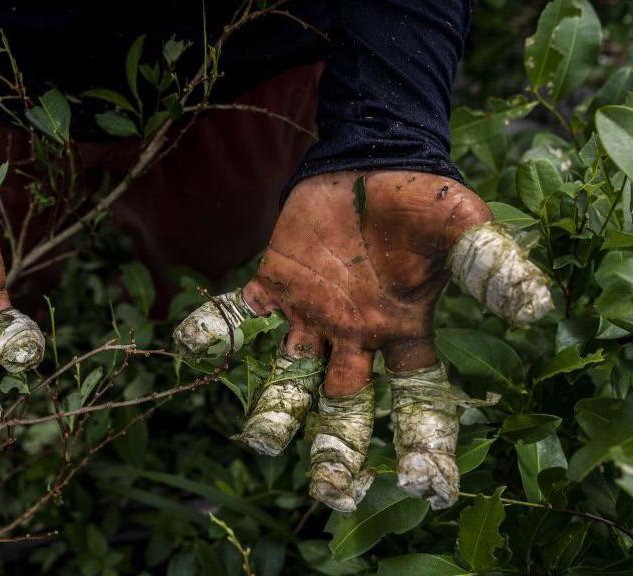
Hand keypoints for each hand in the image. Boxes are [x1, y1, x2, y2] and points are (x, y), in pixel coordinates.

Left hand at [175, 170, 550, 510]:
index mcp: (403, 333)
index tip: (427, 487)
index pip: (417, 400)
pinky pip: (241, 315)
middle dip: (338, 449)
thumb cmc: (421, 200)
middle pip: (346, 407)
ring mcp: (310, 314)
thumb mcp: (464, 230)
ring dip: (274, 410)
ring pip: (289, 376)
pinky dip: (216, 328)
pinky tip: (190, 343)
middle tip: (330, 493)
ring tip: (259, 443)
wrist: (372, 160)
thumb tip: (538, 310)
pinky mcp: (274, 284)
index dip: (423, 442)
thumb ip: (493, 268)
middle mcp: (354, 336)